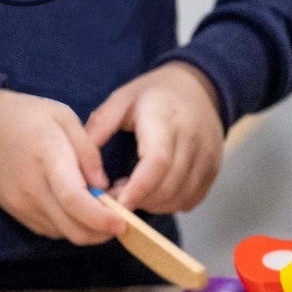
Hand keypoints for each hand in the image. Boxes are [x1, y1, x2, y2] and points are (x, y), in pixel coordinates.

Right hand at [0, 88, 121, 243]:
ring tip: (101, 210)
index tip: (123, 221)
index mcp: (48, 157)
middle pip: (72, 228)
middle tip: (120, 219)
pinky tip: (77, 209)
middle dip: (102, 232)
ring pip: (63, 234)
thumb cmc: (29, 116)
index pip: (75, 200)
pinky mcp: (16, 212)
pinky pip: (49, 230)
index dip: (102, 217)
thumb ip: (88, 151)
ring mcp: (21, 204)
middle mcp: (33, 188)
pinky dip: (69, 226)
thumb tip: (103, 186)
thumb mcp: (64, 117)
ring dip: (87, 230)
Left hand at [85, 61, 223, 213]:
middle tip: (116, 199)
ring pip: (182, 196)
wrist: (198, 86)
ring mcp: (208, 153)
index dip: (137, 188)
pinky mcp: (214, 166)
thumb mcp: (121, 100)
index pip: (157, 160)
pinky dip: (172, 204)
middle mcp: (192, 136)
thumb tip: (77, 164)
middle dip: (140, 200)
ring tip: (134, 195)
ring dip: (155, 205)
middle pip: (169, 184)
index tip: (116, 203)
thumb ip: (99, 128)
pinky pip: (193, 198)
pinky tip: (154, 193)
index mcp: (165, 116)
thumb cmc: (152, 94)